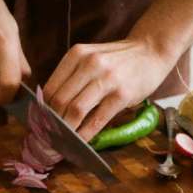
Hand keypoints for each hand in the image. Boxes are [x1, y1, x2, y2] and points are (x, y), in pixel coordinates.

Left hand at [43, 38, 173, 140]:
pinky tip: (81, 142)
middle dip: (52, 123)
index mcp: (76, 55)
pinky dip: (86, 134)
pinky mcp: (122, 94)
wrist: (151, 50)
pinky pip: (97, 119)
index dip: (42, 111)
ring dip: (67, 131)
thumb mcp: (91, 58)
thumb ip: (72, 77)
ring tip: (63, 142)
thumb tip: (51, 108)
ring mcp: (107, 79)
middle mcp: (89, 64)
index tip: (41, 125)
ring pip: (75, 110)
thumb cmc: (118, 60)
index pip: (50, 88)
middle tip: (49, 137)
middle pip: (59, 101)